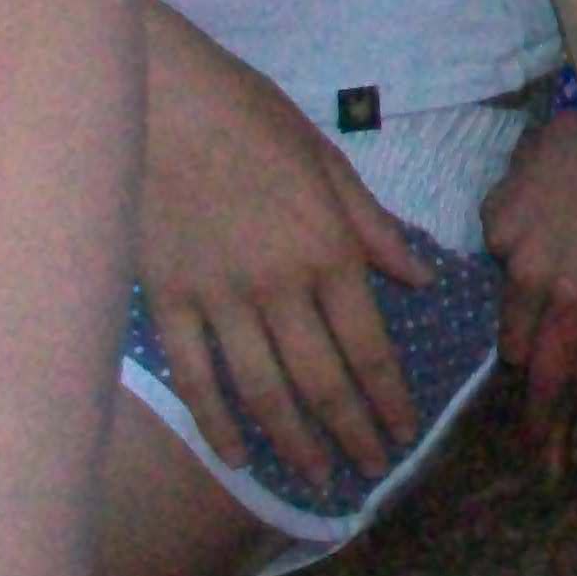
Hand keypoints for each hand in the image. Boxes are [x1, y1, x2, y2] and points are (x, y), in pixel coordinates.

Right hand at [139, 4, 432, 476]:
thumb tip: (421, 278)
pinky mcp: (166, 299)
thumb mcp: (327, 161)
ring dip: (294, 442)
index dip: (389, 401)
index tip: (403, 435)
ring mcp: (220, 297)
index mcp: (330, 249)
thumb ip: (372, 228)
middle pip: (323, 381)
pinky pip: (195, 374)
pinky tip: (236, 455)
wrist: (156, 96)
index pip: (370, 347)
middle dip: (351, 434)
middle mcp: (282, 285)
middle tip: (369, 473)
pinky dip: (217, 420)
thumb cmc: (246, 115)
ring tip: (316, 479)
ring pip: (263, 391)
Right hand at [482, 108, 576, 468]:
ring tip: (574, 254)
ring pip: (508, 297)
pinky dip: (523, 244)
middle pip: (519, 346)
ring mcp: (505, 240)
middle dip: (541, 350)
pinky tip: (557, 216)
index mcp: (575, 297)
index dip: (543, 421)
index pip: (548, 378)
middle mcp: (530, 276)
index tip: (540, 453)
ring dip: (532, 294)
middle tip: (570, 330)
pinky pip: (501, 245)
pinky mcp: (493, 207)